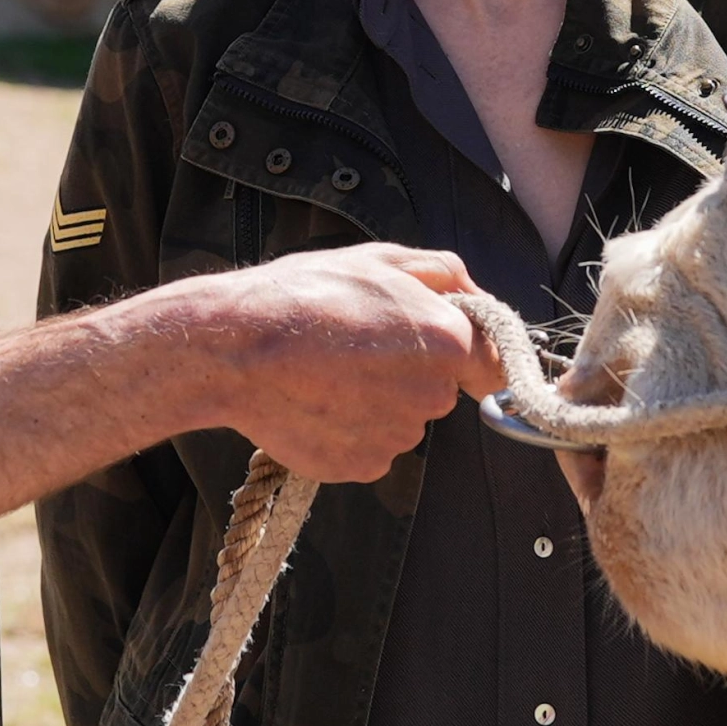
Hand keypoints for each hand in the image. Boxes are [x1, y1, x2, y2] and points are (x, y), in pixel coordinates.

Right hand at [181, 244, 507, 481]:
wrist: (235, 350)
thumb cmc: (304, 296)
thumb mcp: (378, 259)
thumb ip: (443, 273)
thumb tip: (476, 295)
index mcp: (448, 341)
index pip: (491, 362)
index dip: (466, 352)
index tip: (440, 348)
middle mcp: (433, 396)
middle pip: (441, 390)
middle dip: (412, 371)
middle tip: (358, 346)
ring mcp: (397, 436)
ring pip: (404, 419)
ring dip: (378, 402)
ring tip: (328, 372)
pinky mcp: (362, 466)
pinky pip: (371, 447)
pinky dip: (351, 430)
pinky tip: (317, 401)